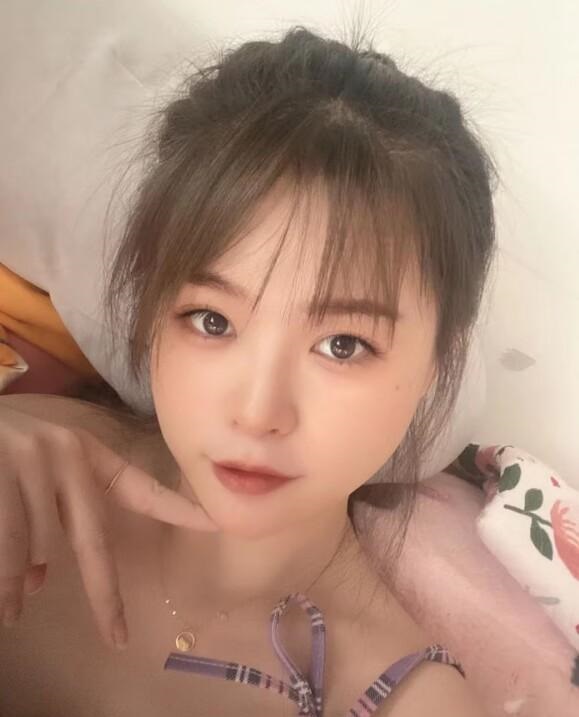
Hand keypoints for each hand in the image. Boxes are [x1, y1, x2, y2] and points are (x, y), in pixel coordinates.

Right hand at [0, 398, 217, 650]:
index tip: (213, 523)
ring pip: (38, 547)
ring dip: (19, 582)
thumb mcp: (34, 476)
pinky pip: (11, 547)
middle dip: (106, 593)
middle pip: (94, 538)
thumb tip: (38, 578)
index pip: (139, 487)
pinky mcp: (0, 470)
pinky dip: (6, 581)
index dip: (177, 508)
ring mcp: (33, 459)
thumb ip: (47, 519)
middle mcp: (67, 452)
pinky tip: (7, 600)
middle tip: (117, 635)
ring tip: (11, 604)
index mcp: (85, 452)